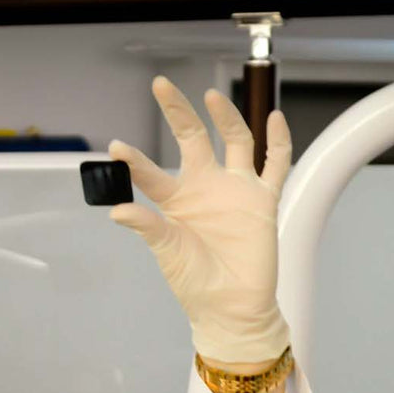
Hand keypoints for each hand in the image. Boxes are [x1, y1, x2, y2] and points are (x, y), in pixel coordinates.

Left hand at [108, 75, 292, 363]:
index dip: (134, 160)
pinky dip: (278, 140)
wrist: (232, 307)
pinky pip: (274, 164)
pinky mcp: (263, 200)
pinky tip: (274, 116)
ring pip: (234, 141)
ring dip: (225, 117)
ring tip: (211, 96)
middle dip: (178, 112)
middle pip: (193, 138)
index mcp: (176, 200)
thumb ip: (148, 226)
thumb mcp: (167, 252)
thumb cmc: (195, 282)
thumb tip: (117, 210)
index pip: (151, 172)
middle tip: (161, 85)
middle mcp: (205, 187)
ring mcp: (236, 190)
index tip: (115, 147)